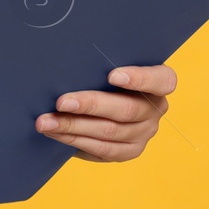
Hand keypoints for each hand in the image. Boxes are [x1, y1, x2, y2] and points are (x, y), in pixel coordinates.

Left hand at [35, 64, 175, 162]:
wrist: (106, 102)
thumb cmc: (103, 72)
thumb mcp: (110, 63)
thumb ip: (101, 63)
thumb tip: (68, 57)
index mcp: (160, 82)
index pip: (162, 80)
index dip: (139, 78)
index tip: (111, 75)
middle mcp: (156, 109)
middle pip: (127, 110)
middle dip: (90, 105)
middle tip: (60, 102)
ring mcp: (144, 133)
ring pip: (109, 132)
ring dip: (73, 127)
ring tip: (46, 122)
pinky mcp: (129, 151)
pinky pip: (101, 149)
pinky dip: (74, 140)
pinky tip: (54, 133)